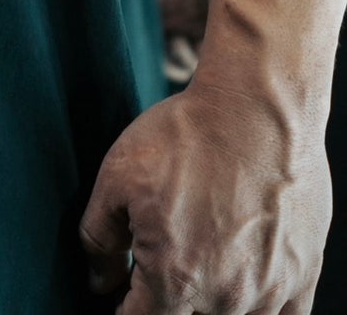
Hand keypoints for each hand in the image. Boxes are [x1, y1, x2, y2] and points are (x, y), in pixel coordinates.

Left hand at [78, 77, 330, 312]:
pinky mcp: (302, 275)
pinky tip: (244, 279)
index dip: (125, 309)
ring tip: (201, 258)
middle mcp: (224, 297)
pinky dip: (259, 307)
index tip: (123, 293)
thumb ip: (99, 236)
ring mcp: (269, 291)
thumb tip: (99, 280)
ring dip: (210, 303)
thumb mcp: (118, 175)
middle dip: (166, 302)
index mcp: (174, 279)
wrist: (257, 107)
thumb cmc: (188, 136)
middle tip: (162, 263)